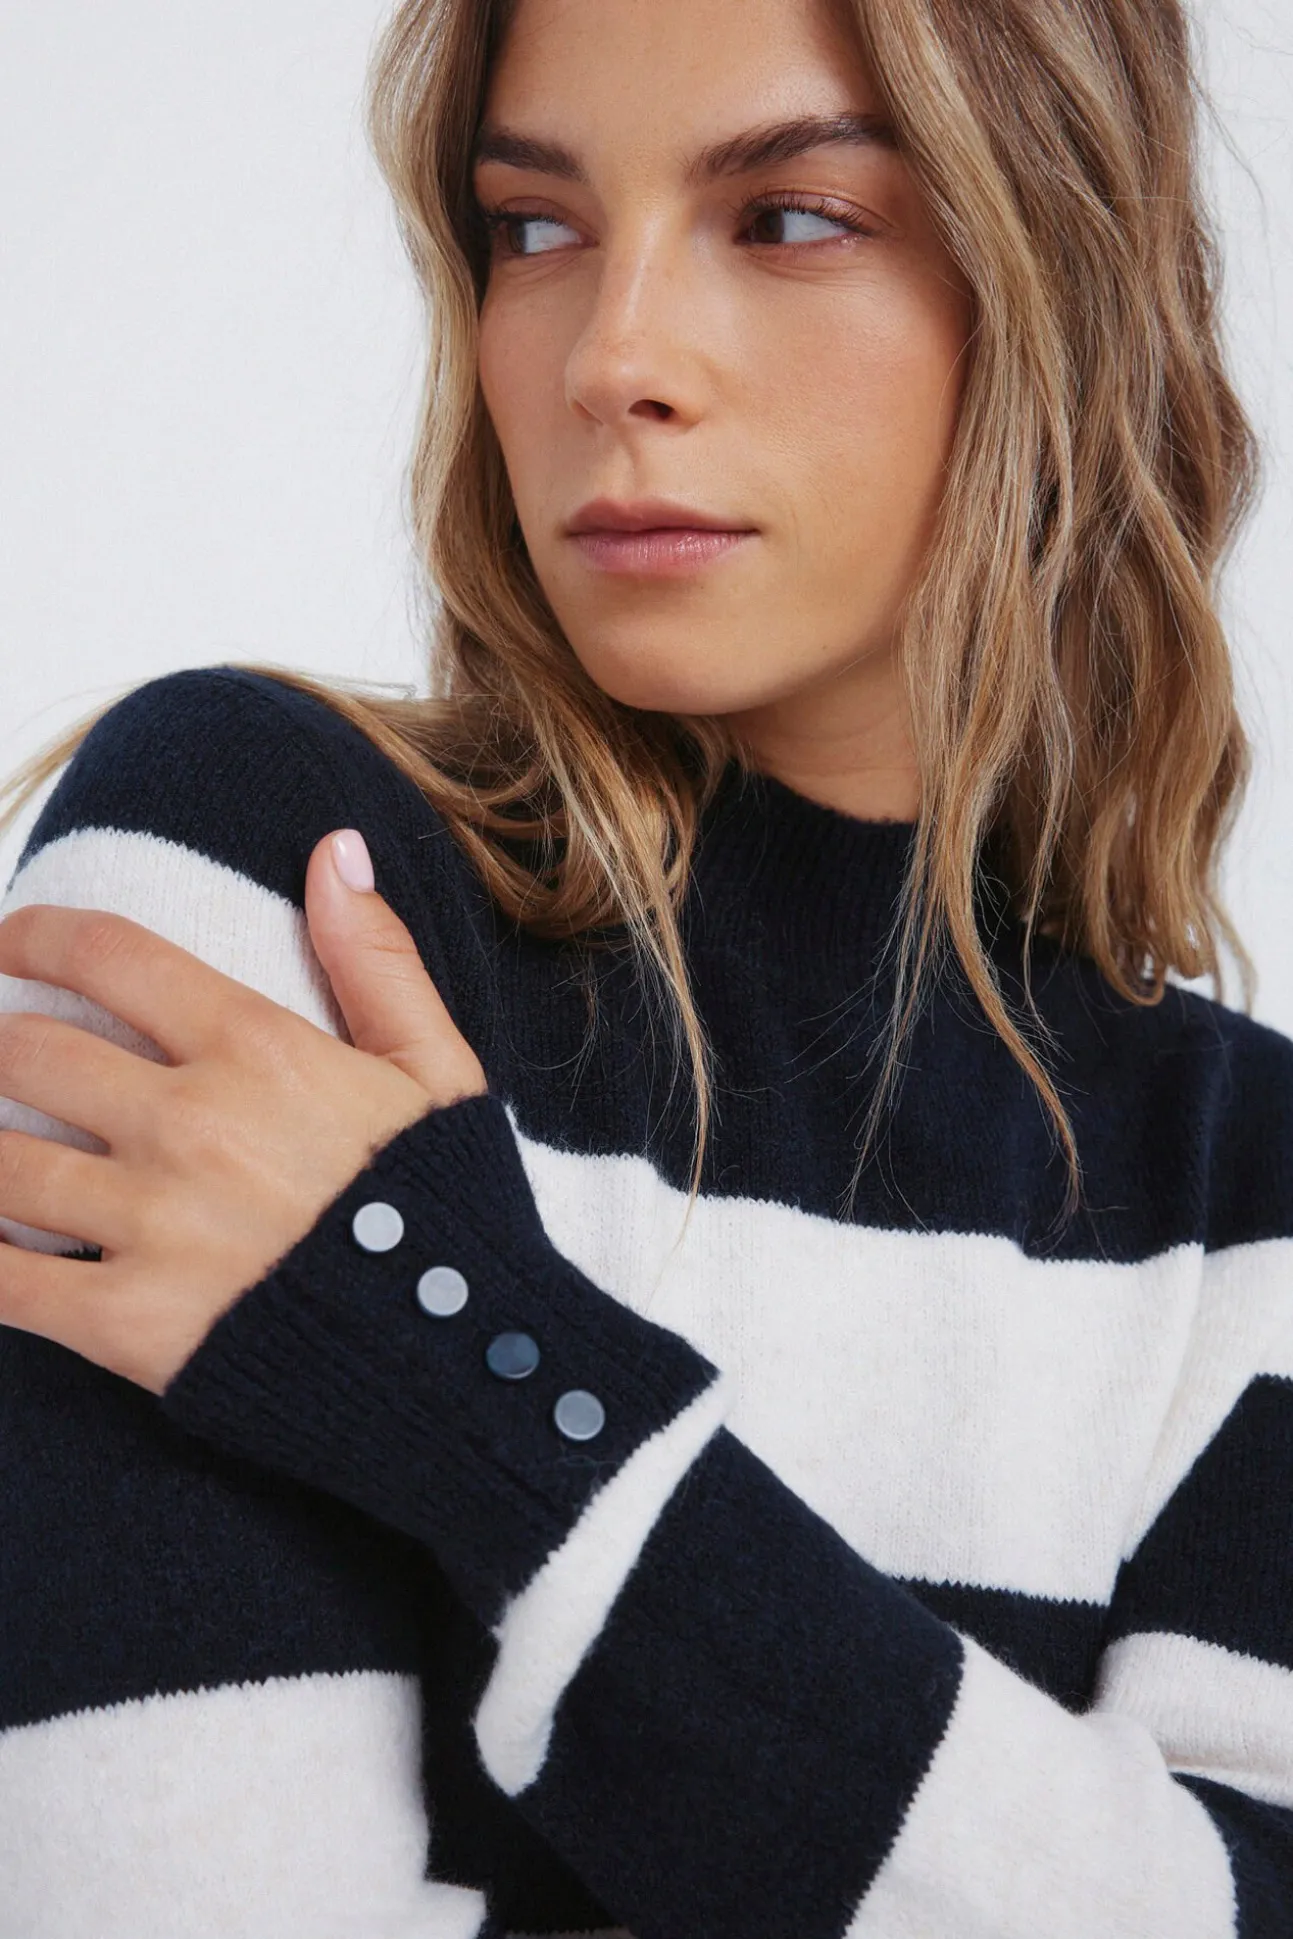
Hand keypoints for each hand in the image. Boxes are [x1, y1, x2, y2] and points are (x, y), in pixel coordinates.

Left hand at [0, 829, 486, 1393]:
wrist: (471, 1364)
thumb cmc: (453, 1214)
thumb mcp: (439, 1069)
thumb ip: (376, 958)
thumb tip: (333, 849)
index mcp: (258, 1050)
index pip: (105, 956)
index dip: (32, 936)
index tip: (6, 944)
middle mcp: (190, 1125)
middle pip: (27, 1053)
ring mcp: (154, 1226)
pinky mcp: (131, 1326)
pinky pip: (4, 1286)